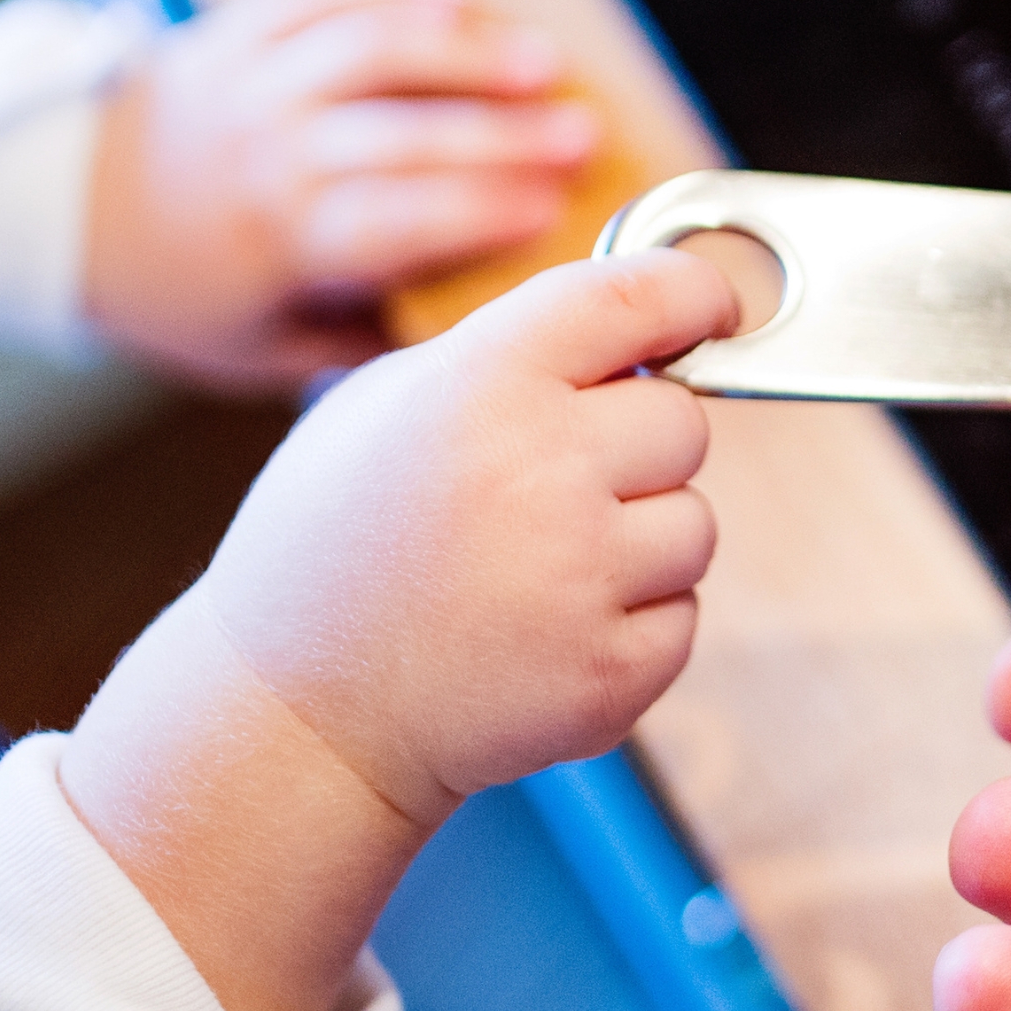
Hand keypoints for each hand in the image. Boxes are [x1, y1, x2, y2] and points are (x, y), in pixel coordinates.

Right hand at [64, 248, 730, 1010]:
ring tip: (538, 572)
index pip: (637, 299)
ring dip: (641, 543)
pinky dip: (634, 626)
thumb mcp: (383, 408)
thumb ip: (509, 356)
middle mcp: (540, 470)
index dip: (695, 295)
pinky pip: (684, 615)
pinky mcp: (612, 671)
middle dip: (637, 451)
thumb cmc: (336, 550)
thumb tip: (637, 334)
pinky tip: (545, 633)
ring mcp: (582, 577)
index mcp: (480, 385)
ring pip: (697, 525)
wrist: (300, 715)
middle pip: (684, 423)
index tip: (711, 311)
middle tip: (553, 492)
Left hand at [81, 0, 598, 389]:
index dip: (479, 210)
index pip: (395, 219)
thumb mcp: (257, 351)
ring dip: (466, 52)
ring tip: (544, 62)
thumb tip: (465, 336)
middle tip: (584, 136)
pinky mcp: (239, 31)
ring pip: (370, 50)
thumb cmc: (178, 290)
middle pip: (401, 131)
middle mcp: (266, 150)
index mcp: (276, 238)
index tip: (554, 211)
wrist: (59, 207)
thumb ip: (358, 343)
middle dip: (504, 132)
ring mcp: (252, 80)